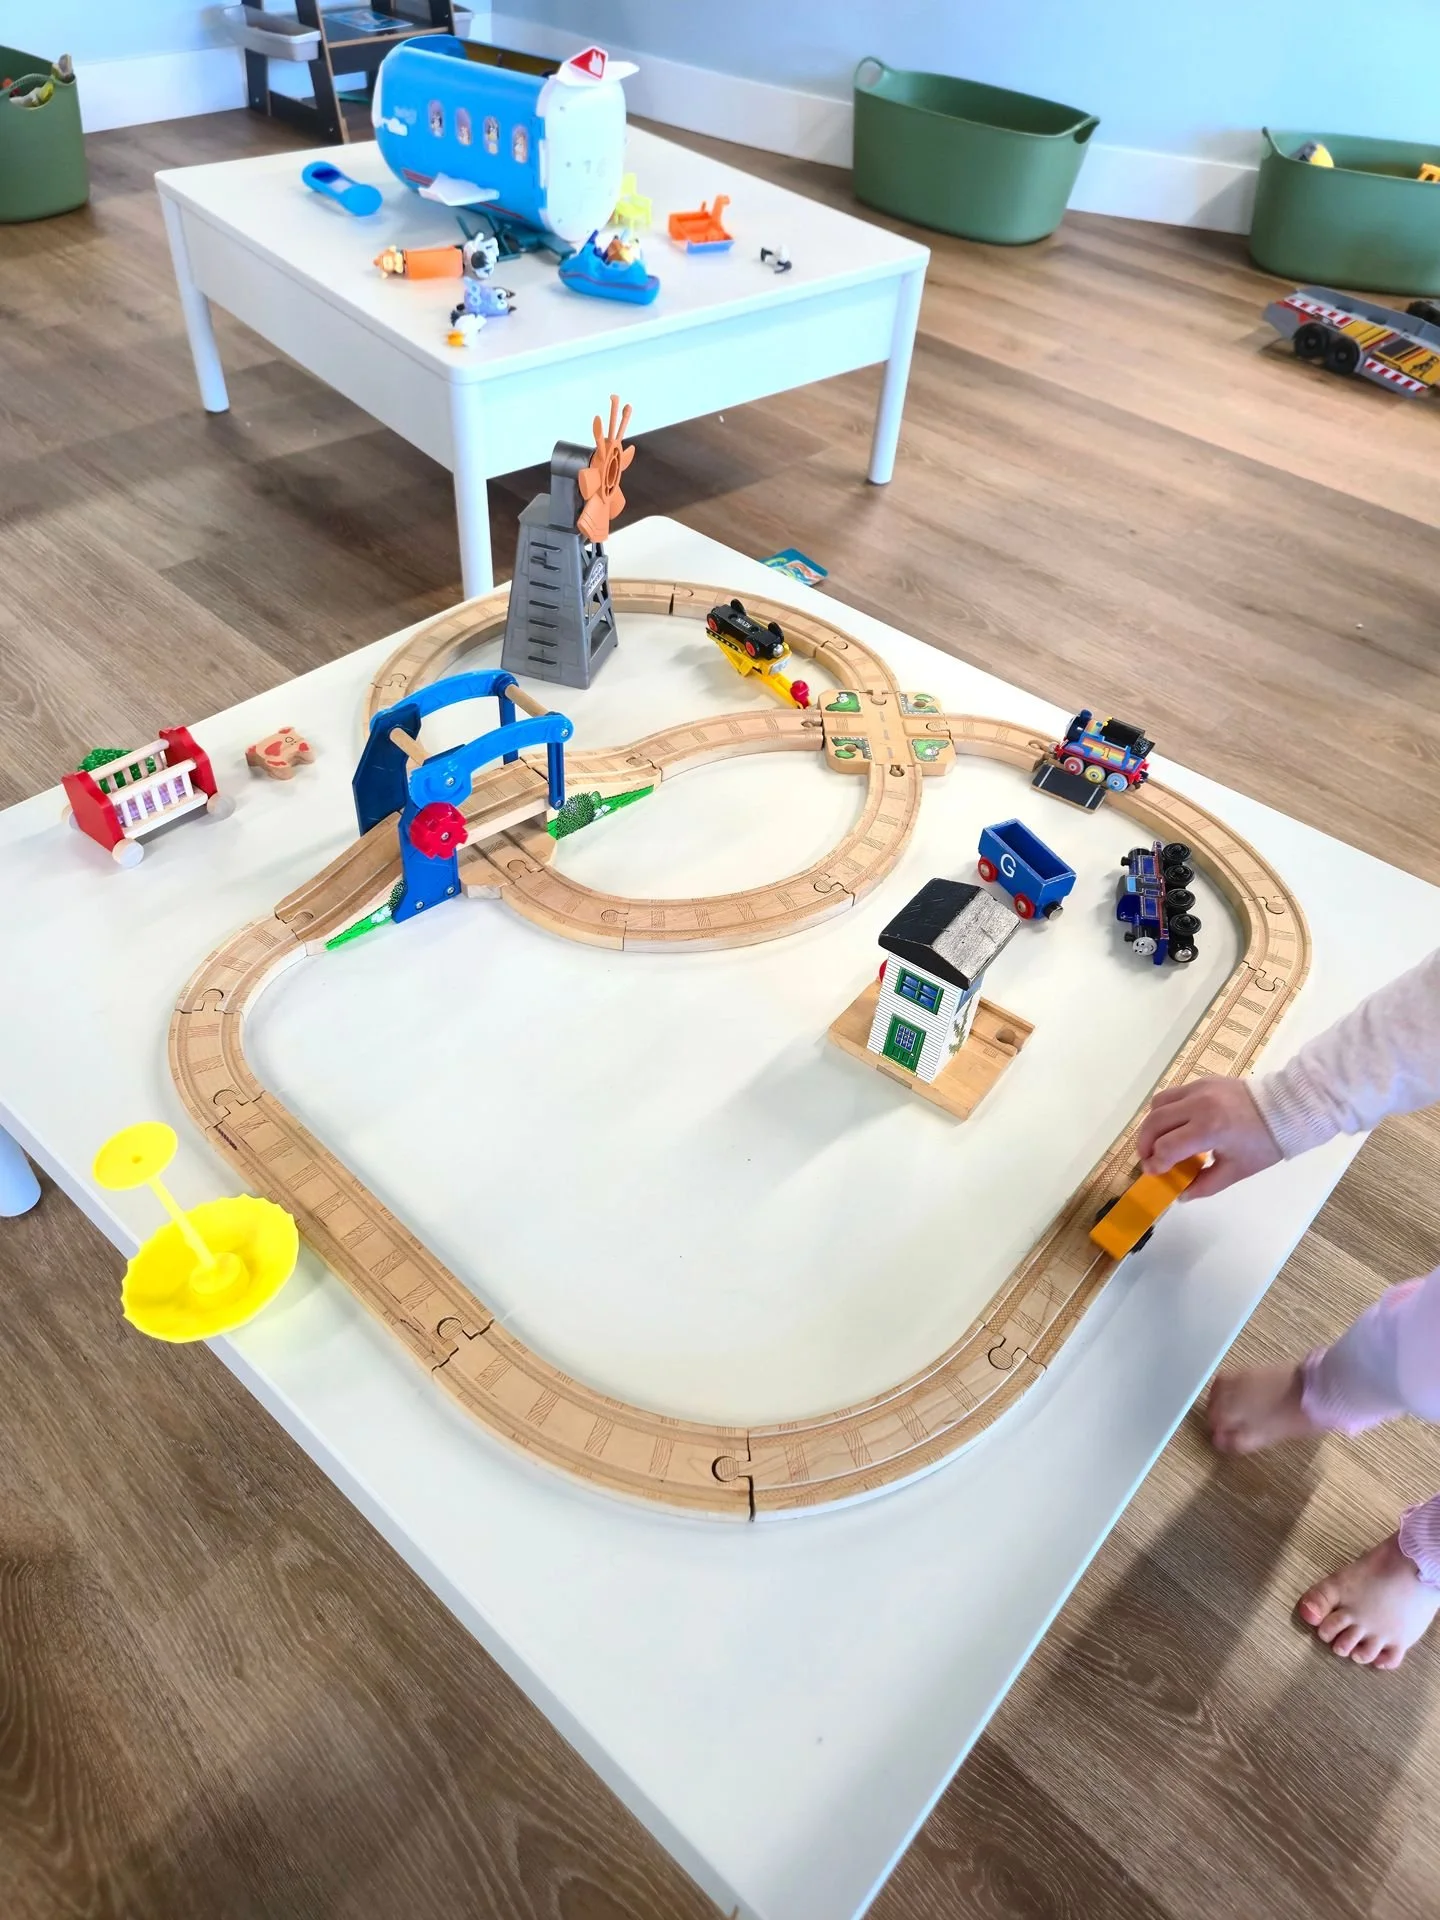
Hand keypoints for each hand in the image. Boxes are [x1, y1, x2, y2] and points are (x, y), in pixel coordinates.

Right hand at [1137, 1078, 1281, 1198]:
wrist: (1286, 1108)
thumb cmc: (1264, 1143)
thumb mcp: (1236, 1171)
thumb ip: (1205, 1184)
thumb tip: (1181, 1194)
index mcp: (1210, 1129)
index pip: (1167, 1147)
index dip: (1155, 1163)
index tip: (1153, 1173)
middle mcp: (1199, 1105)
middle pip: (1154, 1123)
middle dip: (1144, 1145)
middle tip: (1148, 1160)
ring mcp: (1199, 1089)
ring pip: (1158, 1104)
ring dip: (1151, 1125)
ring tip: (1156, 1141)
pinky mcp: (1202, 1081)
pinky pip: (1171, 1094)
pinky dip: (1165, 1111)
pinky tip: (1174, 1125)